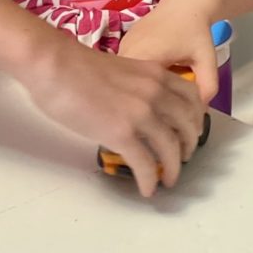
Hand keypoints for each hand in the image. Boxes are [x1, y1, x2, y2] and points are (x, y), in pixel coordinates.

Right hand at [16, 39, 206, 197]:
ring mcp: (141, 114)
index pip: (192, 97)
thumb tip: (139, 106)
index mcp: (156, 74)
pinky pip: (145, 164)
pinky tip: (147, 189)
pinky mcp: (122, 133)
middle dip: (188, 146)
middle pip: (187, 125)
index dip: (196, 117)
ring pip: (170, 148)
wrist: (55, 65)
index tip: (192, 130)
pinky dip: (150, 180)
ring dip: (172, 168)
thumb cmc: (77, 64)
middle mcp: (156, 93)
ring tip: (169, 179)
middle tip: (183, 158)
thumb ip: (138, 85)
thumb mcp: (123, 68)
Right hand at [120, 1, 218, 104]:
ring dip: (140, 88)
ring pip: (126, 79)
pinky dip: (137, 77)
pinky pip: (126, 69)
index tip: (167, 113)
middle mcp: (127, 51)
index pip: (139, 93)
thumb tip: (199, 112)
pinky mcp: (123, 44)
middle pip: (129, 87)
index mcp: (146, 56)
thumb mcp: (207, 58)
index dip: (153, 107)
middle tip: (164, 106)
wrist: (186, 3)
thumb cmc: (196, 30)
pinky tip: (152, 78)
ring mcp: (122, 47)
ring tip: (158, 92)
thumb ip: (207, 86)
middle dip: (146, 100)